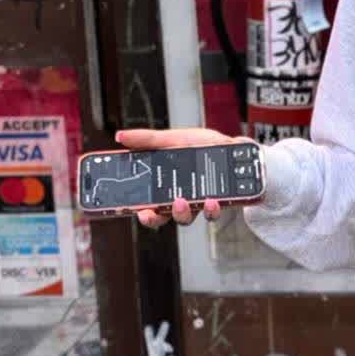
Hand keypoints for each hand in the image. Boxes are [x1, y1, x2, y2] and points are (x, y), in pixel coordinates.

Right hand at [113, 125, 239, 228]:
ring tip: (180, 201)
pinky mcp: (218, 204)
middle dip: (154, 219)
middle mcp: (180, 199)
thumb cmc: (202, 145)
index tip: (136, 210)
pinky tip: (211, 201)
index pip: (149, 204)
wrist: (234, 147)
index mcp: (166, 186)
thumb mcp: (173, 138)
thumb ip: (148, 140)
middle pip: (162, 217)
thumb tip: (119, 136)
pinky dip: (210, 210)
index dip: (142, 212)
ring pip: (186, 219)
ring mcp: (198, 203)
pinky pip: (212, 214)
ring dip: (180, 214)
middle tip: (150, 214)